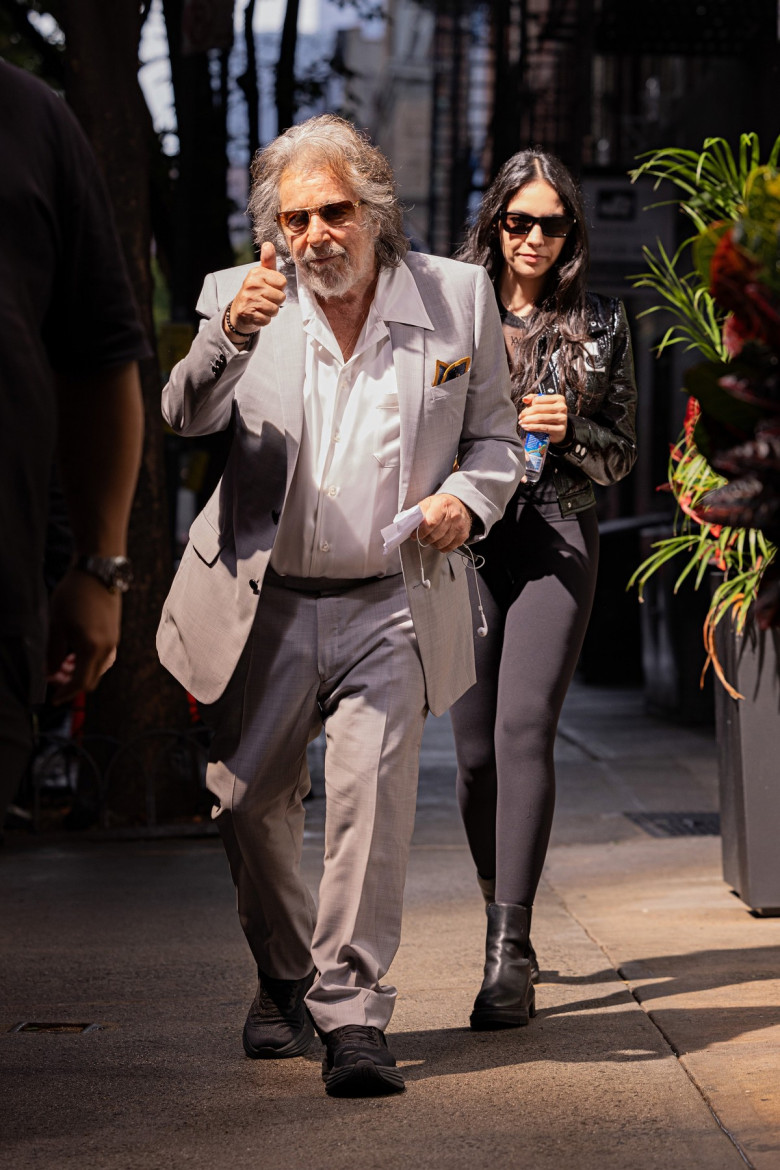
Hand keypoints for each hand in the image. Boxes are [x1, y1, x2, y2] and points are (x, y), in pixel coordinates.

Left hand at [46, 568, 121, 703]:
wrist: (98, 572)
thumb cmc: (74, 595)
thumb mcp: (56, 625)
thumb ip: (53, 653)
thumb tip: (49, 673)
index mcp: (92, 648)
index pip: (80, 683)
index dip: (66, 693)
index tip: (54, 698)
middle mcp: (107, 649)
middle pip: (91, 680)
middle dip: (71, 683)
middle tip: (53, 676)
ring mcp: (114, 642)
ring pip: (98, 670)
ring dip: (80, 672)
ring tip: (63, 662)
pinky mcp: (114, 634)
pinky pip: (104, 658)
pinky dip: (89, 662)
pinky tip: (76, 652)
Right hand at [226, 242, 286, 334]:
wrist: (239, 311)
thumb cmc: (255, 291)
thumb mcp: (262, 274)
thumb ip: (268, 261)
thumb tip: (268, 244)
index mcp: (257, 273)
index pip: (283, 282)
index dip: (279, 288)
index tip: (269, 288)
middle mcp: (251, 284)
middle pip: (281, 297)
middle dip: (276, 302)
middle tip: (265, 299)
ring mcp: (248, 299)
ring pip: (275, 309)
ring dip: (270, 312)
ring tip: (261, 307)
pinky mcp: (247, 313)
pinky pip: (267, 320)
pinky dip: (264, 320)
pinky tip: (257, 314)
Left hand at [415, 493, 472, 552]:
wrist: (459, 505)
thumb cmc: (442, 504)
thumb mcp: (429, 502)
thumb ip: (419, 512)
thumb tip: (410, 523)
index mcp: (443, 505)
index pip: (430, 523)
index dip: (421, 532)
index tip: (414, 534)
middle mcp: (454, 515)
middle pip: (434, 536)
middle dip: (425, 538)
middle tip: (423, 536)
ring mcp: (460, 526)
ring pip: (441, 543)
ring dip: (433, 543)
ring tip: (431, 537)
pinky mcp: (464, 535)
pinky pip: (449, 548)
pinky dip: (442, 547)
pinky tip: (440, 540)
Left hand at [518, 392, 567, 444]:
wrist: (560, 430)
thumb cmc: (550, 416)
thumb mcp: (544, 405)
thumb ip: (534, 399)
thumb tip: (525, 399)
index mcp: (559, 398)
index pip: (538, 400)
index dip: (529, 405)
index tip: (523, 411)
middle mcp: (562, 407)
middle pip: (538, 408)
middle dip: (526, 413)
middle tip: (520, 418)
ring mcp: (562, 419)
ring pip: (540, 418)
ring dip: (528, 420)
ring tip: (522, 423)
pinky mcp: (560, 429)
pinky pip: (543, 428)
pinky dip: (533, 427)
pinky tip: (527, 427)